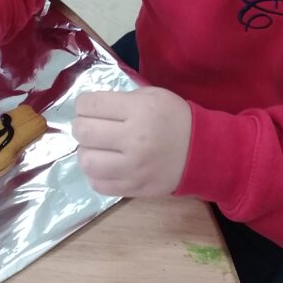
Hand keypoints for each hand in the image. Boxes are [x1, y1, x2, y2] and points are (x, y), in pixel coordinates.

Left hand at [73, 87, 191, 196]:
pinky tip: (105, 165)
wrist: (202, 152)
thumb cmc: (175, 118)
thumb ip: (121, 99)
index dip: (83, 104)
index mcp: (139, 110)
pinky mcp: (133, 188)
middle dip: (80, 126)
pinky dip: (96, 174)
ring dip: (86, 151)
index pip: (91, 104)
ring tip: (96, 148)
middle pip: (84, 132)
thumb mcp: (153, 95)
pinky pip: (98, 184)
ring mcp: (133, 167)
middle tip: (89, 126)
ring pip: (86, 161)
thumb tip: (89, 108)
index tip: (88, 107)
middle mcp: (134, 139)